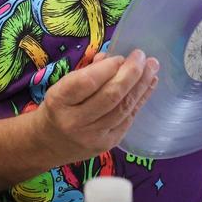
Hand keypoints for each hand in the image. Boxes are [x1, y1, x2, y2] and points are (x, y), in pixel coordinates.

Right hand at [37, 50, 159, 161]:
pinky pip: (128, 119)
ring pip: (123, 108)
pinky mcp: (107, 144)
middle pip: (110, 96)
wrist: (48, 144)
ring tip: (153, 68)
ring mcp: (93, 136)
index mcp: (59, 100)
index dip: (107, 68)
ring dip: (141, 86)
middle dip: (131, 74)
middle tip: (143, 57)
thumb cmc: (58, 107)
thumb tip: (115, 58)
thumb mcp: (62, 86)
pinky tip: (149, 86)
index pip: (87, 82)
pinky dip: (140, 100)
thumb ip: (88, 71)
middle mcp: (75, 121)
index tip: (120, 57)